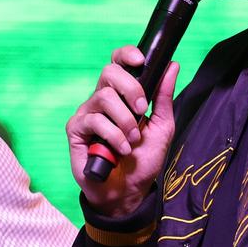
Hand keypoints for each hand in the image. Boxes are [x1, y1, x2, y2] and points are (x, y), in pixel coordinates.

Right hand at [66, 46, 178, 216]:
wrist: (128, 191)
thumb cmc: (143, 160)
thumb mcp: (162, 126)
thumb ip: (164, 97)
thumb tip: (172, 65)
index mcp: (121, 95)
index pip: (117, 63)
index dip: (126, 55)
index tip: (141, 60)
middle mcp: (101, 100)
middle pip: (109, 72)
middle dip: (131, 89)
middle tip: (141, 110)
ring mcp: (87, 114)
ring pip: (103, 97)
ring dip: (124, 121)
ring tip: (132, 141)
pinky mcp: (75, 130)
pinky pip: (93, 120)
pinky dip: (112, 135)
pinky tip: (120, 149)